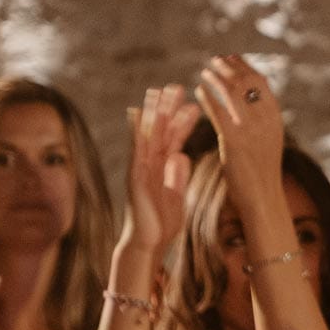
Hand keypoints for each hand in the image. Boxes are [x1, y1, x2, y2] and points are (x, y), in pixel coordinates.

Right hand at [121, 84, 201, 254]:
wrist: (147, 244)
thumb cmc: (160, 222)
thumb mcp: (176, 195)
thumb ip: (178, 176)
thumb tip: (182, 156)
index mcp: (162, 168)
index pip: (174, 139)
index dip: (182, 121)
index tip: (193, 103)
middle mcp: (149, 164)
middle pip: (160, 130)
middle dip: (167, 108)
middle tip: (176, 86)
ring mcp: (141, 168)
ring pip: (148, 134)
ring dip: (153, 112)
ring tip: (159, 91)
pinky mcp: (136, 176)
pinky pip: (137, 150)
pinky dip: (137, 131)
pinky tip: (138, 114)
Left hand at [196, 55, 284, 215]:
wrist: (264, 198)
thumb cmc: (264, 172)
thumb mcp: (270, 139)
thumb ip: (262, 120)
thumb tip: (253, 102)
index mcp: (275, 117)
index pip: (261, 81)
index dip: (245, 66)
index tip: (232, 58)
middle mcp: (265, 119)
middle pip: (246, 81)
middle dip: (230, 67)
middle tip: (215, 60)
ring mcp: (251, 129)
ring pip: (231, 92)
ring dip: (216, 78)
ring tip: (205, 71)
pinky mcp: (234, 140)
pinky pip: (217, 111)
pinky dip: (207, 98)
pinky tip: (198, 92)